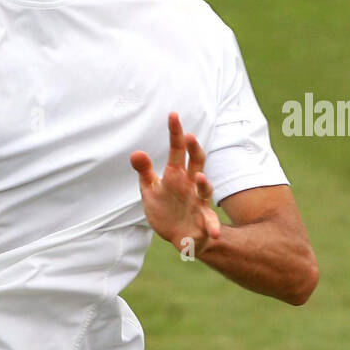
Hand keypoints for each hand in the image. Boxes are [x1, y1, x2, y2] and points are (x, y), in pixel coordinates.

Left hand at [129, 112, 220, 254]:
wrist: (178, 235)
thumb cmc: (165, 208)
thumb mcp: (150, 189)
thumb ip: (144, 171)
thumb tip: (135, 152)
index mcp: (176, 175)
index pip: (177, 150)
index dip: (175, 133)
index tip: (172, 115)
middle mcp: (191, 185)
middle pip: (196, 164)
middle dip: (194, 151)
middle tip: (189, 137)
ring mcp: (199, 202)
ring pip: (206, 190)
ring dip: (204, 184)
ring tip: (200, 178)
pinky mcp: (203, 222)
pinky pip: (211, 223)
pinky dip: (214, 227)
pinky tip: (214, 233)